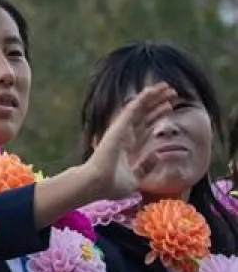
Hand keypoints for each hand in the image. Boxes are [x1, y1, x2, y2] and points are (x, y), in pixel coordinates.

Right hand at [80, 84, 177, 199]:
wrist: (98, 184)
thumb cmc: (112, 185)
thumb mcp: (136, 177)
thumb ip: (147, 166)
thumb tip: (159, 155)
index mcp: (130, 146)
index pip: (146, 126)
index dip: (157, 115)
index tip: (168, 106)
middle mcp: (126, 135)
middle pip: (145, 114)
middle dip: (158, 103)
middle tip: (172, 93)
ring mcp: (122, 129)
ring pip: (140, 108)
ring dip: (153, 96)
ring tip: (167, 87)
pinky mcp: (119, 126)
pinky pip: (132, 108)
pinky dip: (142, 98)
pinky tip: (152, 90)